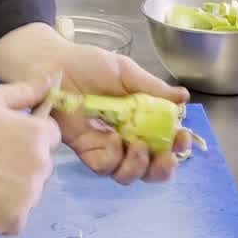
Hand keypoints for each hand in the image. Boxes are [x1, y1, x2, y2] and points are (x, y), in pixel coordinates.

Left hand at [0, 23, 192, 185]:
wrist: (54, 63)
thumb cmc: (89, 64)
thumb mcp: (126, 72)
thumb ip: (153, 88)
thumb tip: (184, 98)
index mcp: (141, 118)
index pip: (164, 140)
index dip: (176, 145)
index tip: (183, 138)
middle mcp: (125, 136)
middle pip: (149, 166)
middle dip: (162, 169)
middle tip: (167, 158)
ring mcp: (105, 145)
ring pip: (126, 173)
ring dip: (138, 167)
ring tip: (139, 148)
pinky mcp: (83, 148)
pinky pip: (102, 165)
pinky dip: (112, 159)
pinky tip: (113, 141)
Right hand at [0, 77, 61, 234]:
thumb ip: (26, 90)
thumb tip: (52, 79)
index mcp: (40, 135)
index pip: (51, 136)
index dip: (30, 137)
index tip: (8, 141)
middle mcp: (42, 166)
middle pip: (43, 165)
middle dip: (25, 163)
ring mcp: (30, 195)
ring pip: (31, 191)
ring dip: (17, 189)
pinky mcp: (16, 219)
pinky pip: (18, 216)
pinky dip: (5, 212)